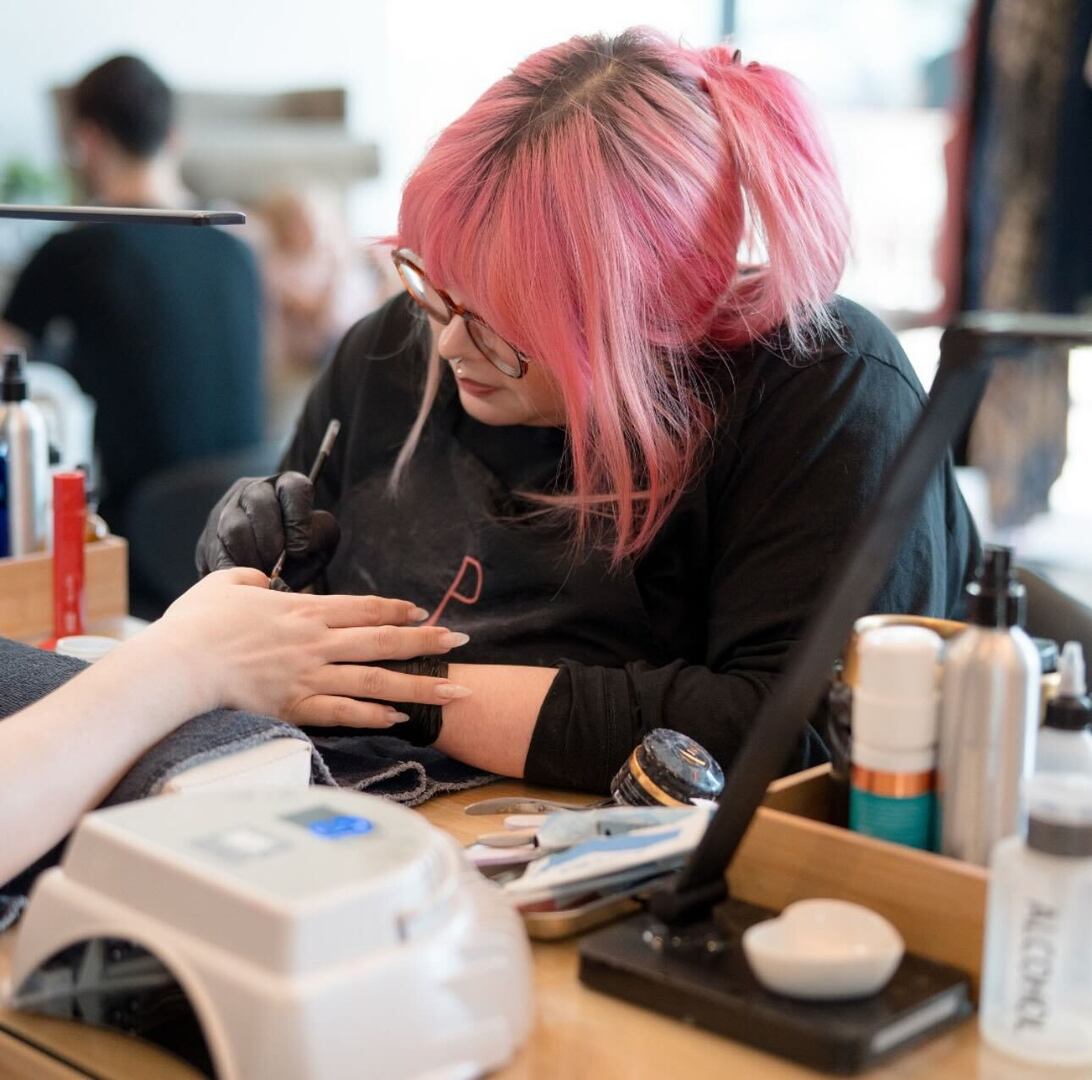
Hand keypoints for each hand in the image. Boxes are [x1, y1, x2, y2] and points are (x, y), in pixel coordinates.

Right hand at [150, 569, 470, 726]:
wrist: (178, 667)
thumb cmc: (195, 626)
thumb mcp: (224, 584)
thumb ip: (250, 580)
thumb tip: (263, 581)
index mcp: (303, 610)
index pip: (363, 608)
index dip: (396, 609)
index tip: (424, 612)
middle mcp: (316, 641)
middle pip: (383, 640)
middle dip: (427, 642)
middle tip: (460, 644)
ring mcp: (310, 676)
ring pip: (377, 681)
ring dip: (419, 686)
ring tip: (454, 691)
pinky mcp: (297, 707)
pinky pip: (345, 713)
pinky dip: (374, 717)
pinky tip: (400, 720)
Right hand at [195, 473, 339, 590]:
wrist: (269, 574)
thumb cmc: (301, 554)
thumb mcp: (321, 543)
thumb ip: (318, 537)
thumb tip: (295, 545)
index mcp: (286, 485)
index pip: (294, 487)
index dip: (298, 519)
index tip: (300, 548)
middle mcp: (253, 489)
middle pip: (258, 501)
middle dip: (271, 540)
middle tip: (277, 564)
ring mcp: (226, 509)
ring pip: (234, 526)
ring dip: (252, 557)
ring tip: (263, 574)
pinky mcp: (208, 537)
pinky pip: (217, 552)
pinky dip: (235, 569)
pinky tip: (246, 579)